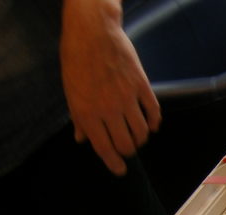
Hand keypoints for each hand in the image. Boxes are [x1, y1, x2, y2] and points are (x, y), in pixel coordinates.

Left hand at [59, 0, 160, 174]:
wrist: (93, 32)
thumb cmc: (76, 60)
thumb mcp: (70, 91)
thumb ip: (78, 118)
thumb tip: (82, 138)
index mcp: (87, 112)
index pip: (104, 148)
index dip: (114, 163)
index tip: (120, 170)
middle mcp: (108, 109)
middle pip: (127, 144)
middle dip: (128, 151)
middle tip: (127, 147)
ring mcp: (127, 97)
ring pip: (142, 131)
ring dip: (141, 138)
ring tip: (137, 135)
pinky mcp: (141, 85)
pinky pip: (153, 112)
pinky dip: (154, 122)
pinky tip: (152, 124)